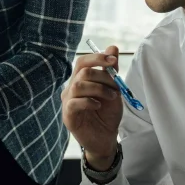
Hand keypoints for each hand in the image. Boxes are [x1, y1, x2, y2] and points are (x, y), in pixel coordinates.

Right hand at [62, 45, 121, 169]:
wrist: (106, 137)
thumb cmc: (107, 113)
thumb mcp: (113, 89)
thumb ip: (111, 70)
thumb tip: (112, 47)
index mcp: (80, 80)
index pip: (83, 61)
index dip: (97, 57)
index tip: (113, 60)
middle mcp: (71, 88)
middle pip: (82, 71)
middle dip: (103, 76)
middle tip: (116, 86)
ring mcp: (68, 101)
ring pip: (79, 85)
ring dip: (100, 89)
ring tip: (112, 97)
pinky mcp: (68, 115)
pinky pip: (75, 102)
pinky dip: (90, 101)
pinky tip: (99, 106)